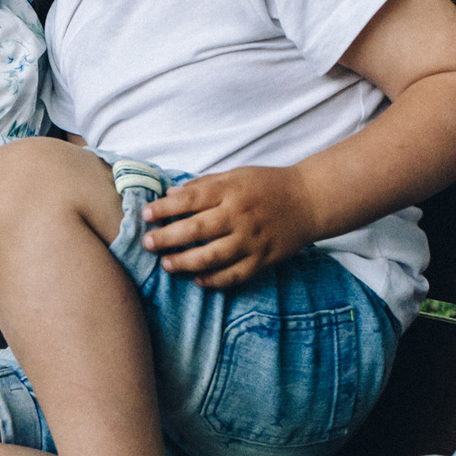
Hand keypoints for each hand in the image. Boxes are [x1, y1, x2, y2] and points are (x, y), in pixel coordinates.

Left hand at [141, 166, 317, 289]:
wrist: (310, 200)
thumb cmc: (267, 184)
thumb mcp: (236, 175)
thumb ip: (204, 186)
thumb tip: (170, 195)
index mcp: (231, 190)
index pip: (190, 199)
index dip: (165, 208)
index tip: (146, 214)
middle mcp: (240, 215)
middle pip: (197, 229)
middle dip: (167, 238)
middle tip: (147, 244)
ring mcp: (252, 239)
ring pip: (213, 256)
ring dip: (186, 262)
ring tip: (167, 265)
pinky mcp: (264, 258)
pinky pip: (235, 274)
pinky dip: (215, 280)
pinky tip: (198, 280)